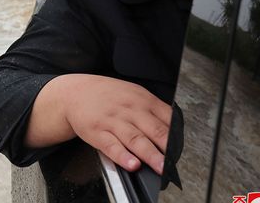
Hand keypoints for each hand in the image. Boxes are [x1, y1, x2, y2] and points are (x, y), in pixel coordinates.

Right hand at [25, 74, 171, 173]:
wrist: (75, 92)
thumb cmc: (107, 95)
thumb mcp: (133, 94)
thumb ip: (155, 110)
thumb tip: (175, 128)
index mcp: (142, 100)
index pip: (166, 118)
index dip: (177, 136)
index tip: (184, 150)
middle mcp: (129, 110)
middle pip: (153, 130)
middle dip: (167, 148)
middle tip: (177, 162)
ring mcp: (113, 121)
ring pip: (135, 139)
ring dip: (150, 154)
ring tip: (160, 167)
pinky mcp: (97, 132)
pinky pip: (111, 146)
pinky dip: (122, 156)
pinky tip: (131, 163)